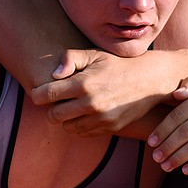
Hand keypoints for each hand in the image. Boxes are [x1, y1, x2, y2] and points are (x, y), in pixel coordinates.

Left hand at [30, 49, 174, 135]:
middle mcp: (91, 103)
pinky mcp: (110, 127)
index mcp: (83, 83)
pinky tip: (87, 112)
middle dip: (52, 108)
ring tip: (75, 105)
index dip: (37, 94)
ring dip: (67, 118)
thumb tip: (54, 75)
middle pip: (53, 116)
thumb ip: (70, 59)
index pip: (45, 95)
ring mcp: (101, 118)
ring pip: (67, 127)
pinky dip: (81, 125)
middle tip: (59, 99)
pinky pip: (83, 132)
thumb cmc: (117, 64)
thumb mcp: (94, 54)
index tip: (38, 93)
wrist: (149, 79)